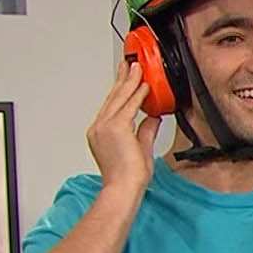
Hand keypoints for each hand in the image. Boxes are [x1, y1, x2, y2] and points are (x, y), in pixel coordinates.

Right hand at [87, 59, 159, 191]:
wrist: (123, 187)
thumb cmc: (128, 176)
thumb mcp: (140, 148)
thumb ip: (146, 131)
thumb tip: (154, 118)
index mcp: (100, 132)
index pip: (112, 105)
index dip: (120, 90)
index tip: (126, 78)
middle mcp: (99, 127)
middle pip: (113, 97)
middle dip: (123, 79)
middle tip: (129, 64)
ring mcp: (105, 126)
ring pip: (120, 97)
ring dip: (130, 81)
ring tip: (137, 67)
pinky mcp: (116, 127)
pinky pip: (130, 105)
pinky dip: (138, 94)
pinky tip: (144, 85)